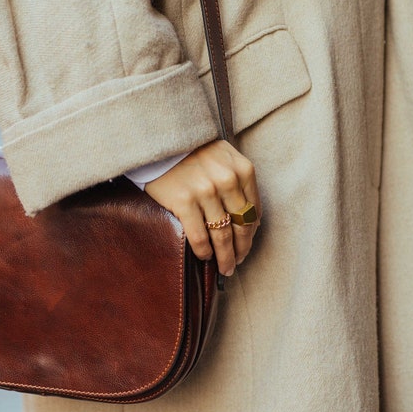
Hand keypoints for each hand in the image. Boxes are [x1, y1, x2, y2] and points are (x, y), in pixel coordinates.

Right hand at [145, 139, 260, 277]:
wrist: (159, 144)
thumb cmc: (193, 154)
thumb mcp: (225, 159)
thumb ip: (240, 183)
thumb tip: (251, 223)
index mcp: (242, 169)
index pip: (253, 212)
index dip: (251, 234)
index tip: (245, 246)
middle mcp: (227, 180)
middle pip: (241, 227)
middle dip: (241, 250)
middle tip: (237, 263)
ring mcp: (205, 191)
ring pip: (222, 236)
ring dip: (225, 257)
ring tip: (225, 267)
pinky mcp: (184, 201)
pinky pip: (199, 237)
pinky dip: (204, 251)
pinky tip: (204, 256)